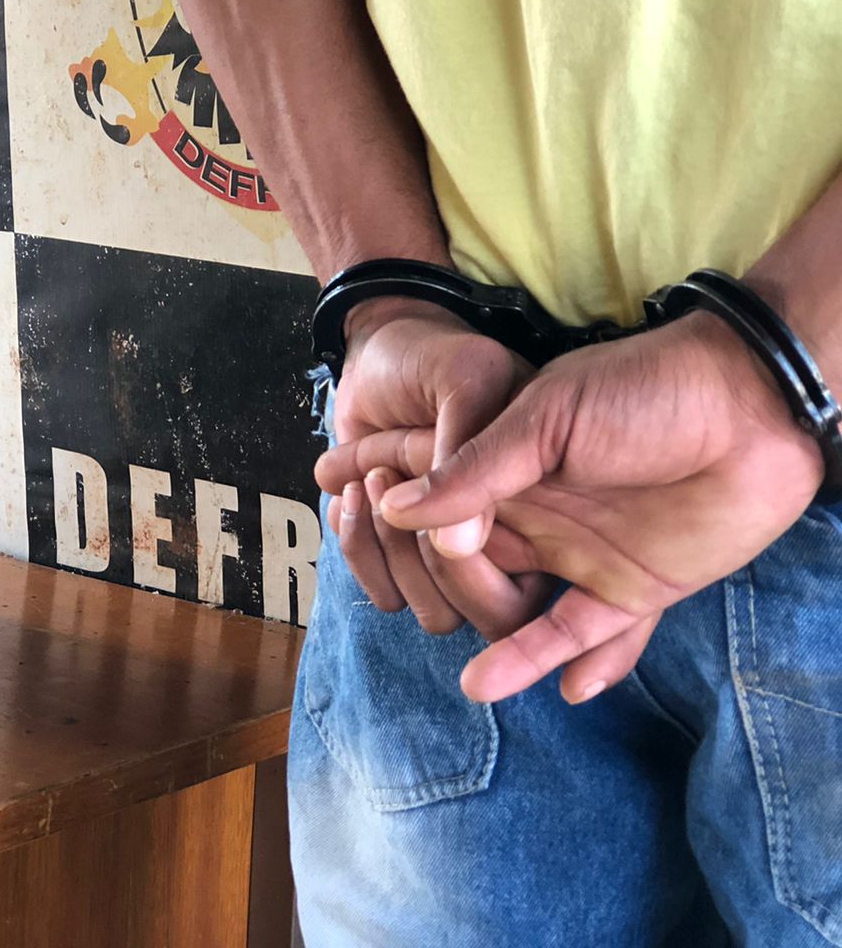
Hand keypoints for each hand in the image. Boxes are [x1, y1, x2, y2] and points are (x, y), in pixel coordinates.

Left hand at [318, 298, 547, 635]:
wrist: (383, 348)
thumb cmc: (440, 357)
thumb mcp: (467, 378)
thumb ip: (467, 454)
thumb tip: (455, 544)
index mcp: (554, 509)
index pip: (540, 587)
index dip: (484, 570)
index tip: (433, 519)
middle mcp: (516, 543)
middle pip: (490, 613)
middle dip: (427, 561)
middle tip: (383, 488)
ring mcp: (459, 550)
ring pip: (433, 610)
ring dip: (384, 552)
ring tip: (358, 484)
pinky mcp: (407, 548)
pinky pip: (387, 590)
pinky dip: (358, 547)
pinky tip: (342, 494)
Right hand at [373, 311, 822, 702]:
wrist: (753, 405)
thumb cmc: (646, 389)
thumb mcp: (546, 415)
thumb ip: (474, 468)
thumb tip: (394, 507)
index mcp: (507, 463)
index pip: (425, 487)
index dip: (375, 495)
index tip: (326, 497)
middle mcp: (536, 513)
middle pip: (465, 564)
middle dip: (426, 582)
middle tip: (398, 600)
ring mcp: (583, 552)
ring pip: (523, 611)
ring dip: (501, 649)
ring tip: (472, 684)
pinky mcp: (636, 586)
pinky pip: (596, 635)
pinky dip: (578, 664)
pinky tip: (563, 689)